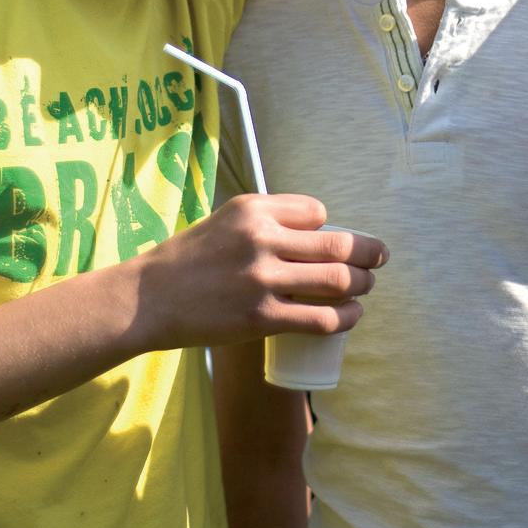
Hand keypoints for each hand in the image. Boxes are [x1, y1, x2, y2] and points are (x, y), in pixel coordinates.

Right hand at [135, 194, 387, 350]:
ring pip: (336, 280)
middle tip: (380, 259)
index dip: (330, 227)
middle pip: (338, 245)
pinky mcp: (260, 318)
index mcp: (253, 208)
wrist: (148, 299)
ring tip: (367, 288)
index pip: (316, 212)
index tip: (333, 240)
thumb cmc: (187, 259)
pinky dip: (346, 318)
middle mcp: (261, 238)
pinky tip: (353, 316)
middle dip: (369, 253)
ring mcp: (262, 279)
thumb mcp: (225, 220)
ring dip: (363, 285)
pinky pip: (319, 319)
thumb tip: (313, 230)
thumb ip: (263, 221)